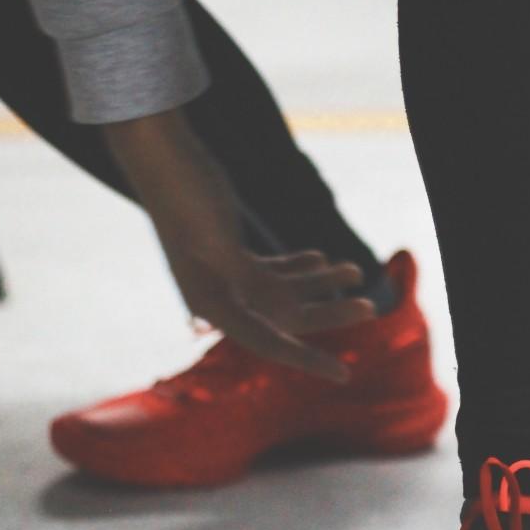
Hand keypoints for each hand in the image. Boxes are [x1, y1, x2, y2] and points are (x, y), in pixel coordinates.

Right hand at [103, 109, 374, 382]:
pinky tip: (323, 259)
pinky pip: (274, 272)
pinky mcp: (231, 254)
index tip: (343, 374)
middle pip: (286, 320)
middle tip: (370, 308)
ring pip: (286, 293)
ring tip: (357, 272)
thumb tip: (264, 299)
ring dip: (323, 286)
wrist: (158, 155)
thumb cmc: (182, 194)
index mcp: (210, 304)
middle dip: (330, 316)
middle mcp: (220, 297)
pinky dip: (301, 269)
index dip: (308, 360)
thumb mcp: (215, 238)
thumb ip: (239, 272)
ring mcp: (226, 277)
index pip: (268, 343)